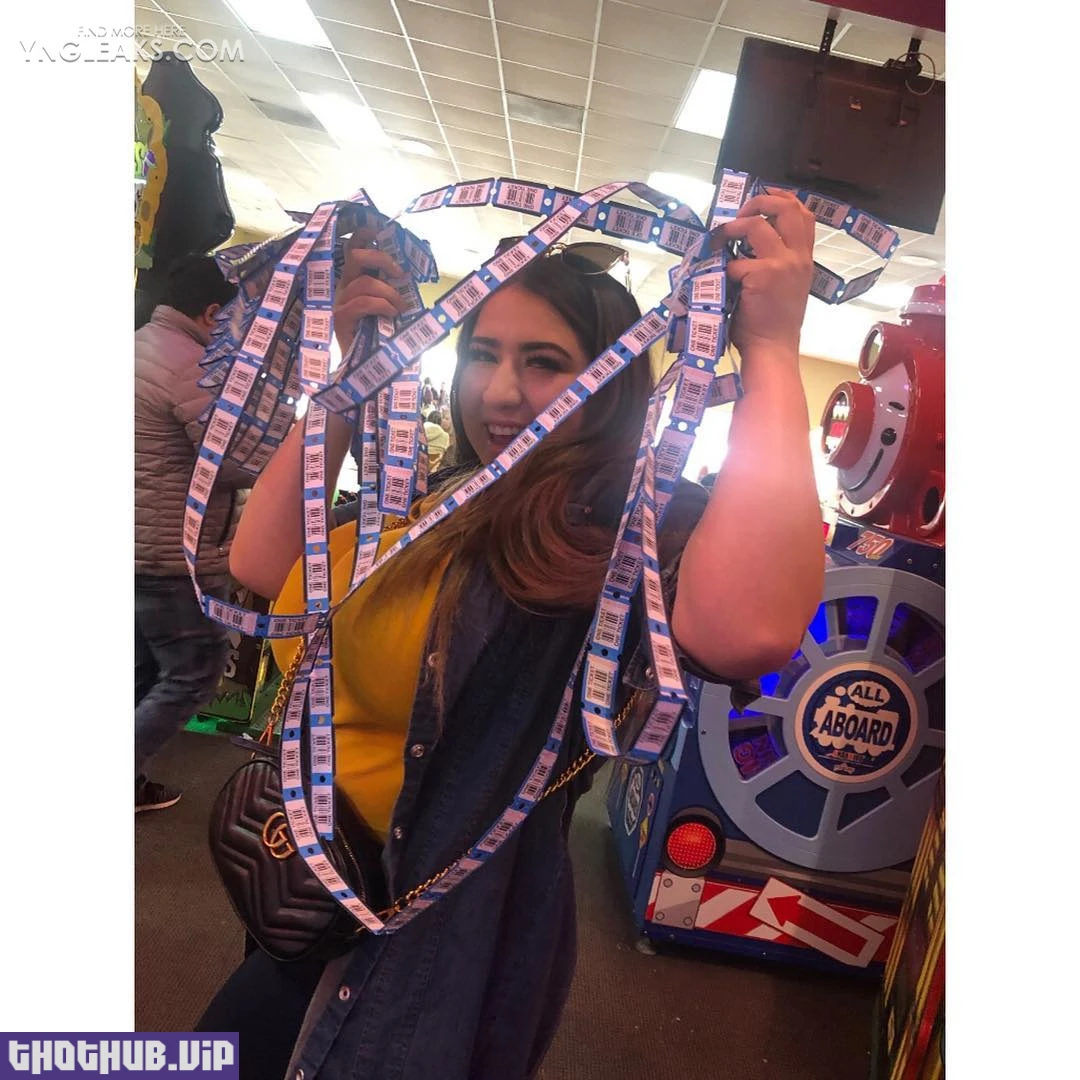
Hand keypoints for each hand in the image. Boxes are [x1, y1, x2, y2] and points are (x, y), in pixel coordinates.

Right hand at [334, 228, 409, 351]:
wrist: (364, 369)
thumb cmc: (380, 338)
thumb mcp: (389, 308)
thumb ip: (392, 290)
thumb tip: (408, 274)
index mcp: (353, 282)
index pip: (352, 248)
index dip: (364, 234)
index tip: (381, 230)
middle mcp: (342, 288)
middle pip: (356, 256)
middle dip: (381, 258)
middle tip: (400, 274)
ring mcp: (338, 303)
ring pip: (365, 282)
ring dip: (389, 294)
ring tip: (400, 309)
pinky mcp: (339, 319)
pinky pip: (363, 302)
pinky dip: (383, 306)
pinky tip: (391, 315)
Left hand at [709, 189, 814, 360]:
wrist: (773, 349)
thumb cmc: (774, 323)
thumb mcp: (787, 286)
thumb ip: (779, 262)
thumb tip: (749, 241)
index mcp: (804, 259)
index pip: (804, 214)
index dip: (783, 198)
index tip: (763, 196)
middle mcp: (797, 257)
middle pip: (786, 209)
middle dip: (759, 202)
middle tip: (739, 213)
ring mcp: (781, 265)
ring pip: (755, 225)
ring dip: (732, 228)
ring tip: (721, 239)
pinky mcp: (761, 276)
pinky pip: (734, 261)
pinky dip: (722, 268)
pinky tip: (719, 279)